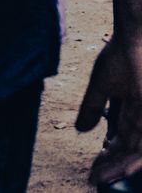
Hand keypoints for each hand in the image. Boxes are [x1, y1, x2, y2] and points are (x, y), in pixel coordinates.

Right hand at [78, 29, 141, 184]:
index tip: (94, 169)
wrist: (138, 38)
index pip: (122, 140)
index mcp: (134, 111)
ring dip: (121, 167)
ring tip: (103, 177)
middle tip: (96, 178)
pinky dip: (133, 159)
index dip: (109, 156)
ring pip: (139, 151)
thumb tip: (80, 130)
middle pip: (131, 150)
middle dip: (114, 165)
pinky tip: (120, 168)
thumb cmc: (122, 55)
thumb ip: (92, 108)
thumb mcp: (102, 85)